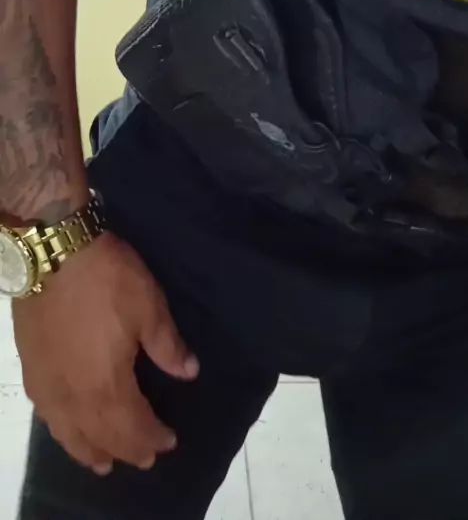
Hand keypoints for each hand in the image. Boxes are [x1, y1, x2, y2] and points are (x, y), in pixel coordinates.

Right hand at [12, 231, 198, 474]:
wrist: (53, 252)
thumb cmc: (107, 280)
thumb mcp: (149, 307)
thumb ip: (167, 346)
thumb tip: (188, 372)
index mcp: (107, 384)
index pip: (133, 426)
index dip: (152, 437)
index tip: (169, 442)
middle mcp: (74, 395)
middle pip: (100, 436)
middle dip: (124, 449)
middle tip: (143, 459)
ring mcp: (48, 384)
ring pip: (68, 432)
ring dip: (88, 449)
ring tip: (102, 463)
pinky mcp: (31, 368)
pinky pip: (46, 414)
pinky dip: (61, 430)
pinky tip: (66, 427)